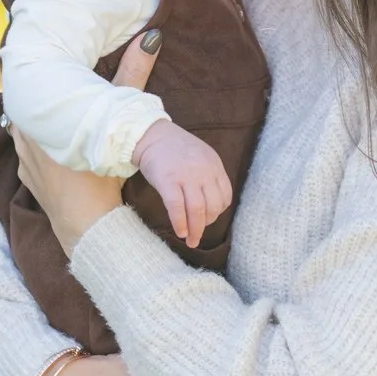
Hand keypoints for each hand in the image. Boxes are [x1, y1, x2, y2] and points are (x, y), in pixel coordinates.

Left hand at [8, 27, 160, 257]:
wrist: (90, 227)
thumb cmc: (103, 177)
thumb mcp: (120, 124)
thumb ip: (133, 77)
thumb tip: (150, 38)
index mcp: (41, 122)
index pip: (27, 88)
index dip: (33, 75)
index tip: (37, 62)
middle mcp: (26, 141)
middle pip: (21, 109)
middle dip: (33, 99)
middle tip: (44, 83)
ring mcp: (25, 165)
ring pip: (22, 135)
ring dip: (33, 125)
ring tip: (47, 115)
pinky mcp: (29, 183)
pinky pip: (25, 160)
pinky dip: (34, 150)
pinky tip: (48, 149)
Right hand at [132, 119, 231, 247]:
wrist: (151, 135)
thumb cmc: (174, 149)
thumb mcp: (200, 156)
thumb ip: (208, 176)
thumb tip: (209, 206)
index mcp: (214, 165)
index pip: (225, 196)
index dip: (218, 212)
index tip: (208, 219)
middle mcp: (203, 170)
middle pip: (213, 206)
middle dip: (206, 225)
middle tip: (198, 235)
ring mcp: (186, 175)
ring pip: (198, 210)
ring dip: (195, 229)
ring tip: (190, 240)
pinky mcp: (168, 180)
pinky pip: (177, 207)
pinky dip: (180, 222)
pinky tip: (179, 231)